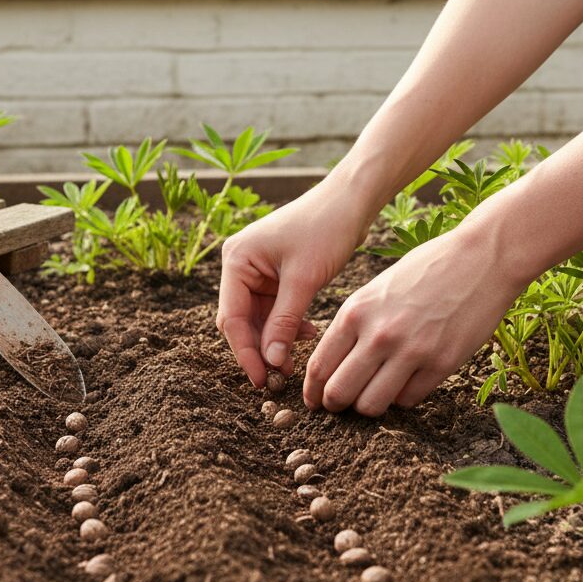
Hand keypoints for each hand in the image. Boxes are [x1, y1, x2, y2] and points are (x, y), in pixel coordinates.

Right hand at [218, 181, 370, 386]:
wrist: (351, 201)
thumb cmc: (325, 229)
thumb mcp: (304, 280)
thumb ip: (284, 321)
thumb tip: (271, 362)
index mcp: (237, 259)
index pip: (232, 317)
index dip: (246, 352)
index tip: (262, 380)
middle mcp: (240, 264)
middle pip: (241, 319)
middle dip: (260, 349)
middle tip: (279, 379)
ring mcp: (257, 268)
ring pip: (258, 317)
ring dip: (275, 340)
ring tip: (295, 363)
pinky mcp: (275, 273)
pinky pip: (274, 308)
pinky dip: (286, 325)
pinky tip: (307, 334)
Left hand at [302, 217, 525, 415]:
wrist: (479, 258)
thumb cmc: (425, 268)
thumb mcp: (376, 289)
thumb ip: (355, 324)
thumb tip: (336, 363)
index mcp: (355, 311)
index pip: (320, 366)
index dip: (312, 390)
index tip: (314, 400)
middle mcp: (378, 334)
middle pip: (339, 392)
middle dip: (335, 404)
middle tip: (339, 405)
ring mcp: (411, 352)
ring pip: (371, 405)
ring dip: (368, 406)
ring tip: (373, 395)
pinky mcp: (442, 364)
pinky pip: (408, 400)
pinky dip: (401, 397)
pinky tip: (405, 381)